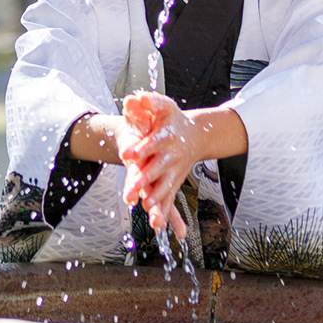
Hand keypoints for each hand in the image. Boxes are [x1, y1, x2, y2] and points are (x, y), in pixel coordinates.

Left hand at [119, 92, 196, 240]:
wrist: (194, 135)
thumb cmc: (172, 120)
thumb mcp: (163, 106)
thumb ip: (150, 102)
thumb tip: (136, 96)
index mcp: (167, 136)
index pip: (153, 142)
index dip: (141, 148)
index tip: (127, 154)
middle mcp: (172, 156)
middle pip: (158, 168)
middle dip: (146, 178)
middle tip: (134, 187)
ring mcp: (174, 172)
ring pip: (165, 187)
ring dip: (158, 198)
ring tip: (147, 207)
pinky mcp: (174, 183)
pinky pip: (169, 200)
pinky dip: (165, 213)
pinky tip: (158, 226)